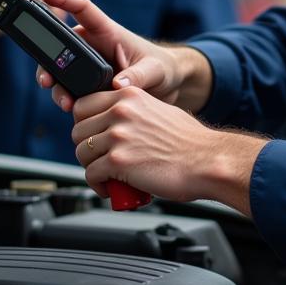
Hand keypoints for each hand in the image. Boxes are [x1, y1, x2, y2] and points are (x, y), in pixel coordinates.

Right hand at [36, 0, 212, 113]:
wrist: (165, 89)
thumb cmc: (162, 68)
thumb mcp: (154, 70)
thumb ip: (138, 75)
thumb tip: (117, 84)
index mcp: (107, 32)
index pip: (83, 9)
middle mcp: (92, 47)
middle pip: (61, 47)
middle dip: (49, 63)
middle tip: (46, 81)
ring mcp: (87, 67)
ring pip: (61, 73)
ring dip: (58, 88)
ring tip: (66, 104)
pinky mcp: (87, 86)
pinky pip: (70, 91)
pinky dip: (67, 100)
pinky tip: (72, 111)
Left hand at [71, 84, 263, 213]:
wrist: (208, 162)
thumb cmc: (190, 143)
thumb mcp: (158, 110)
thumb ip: (133, 112)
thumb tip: (114, 124)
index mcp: (129, 95)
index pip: (83, 104)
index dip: (85, 124)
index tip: (93, 137)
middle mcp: (121, 111)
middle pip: (78, 131)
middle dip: (87, 148)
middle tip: (100, 160)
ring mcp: (118, 136)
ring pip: (82, 153)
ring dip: (92, 168)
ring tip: (107, 176)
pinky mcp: (118, 161)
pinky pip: (91, 175)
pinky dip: (98, 186)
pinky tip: (111, 189)